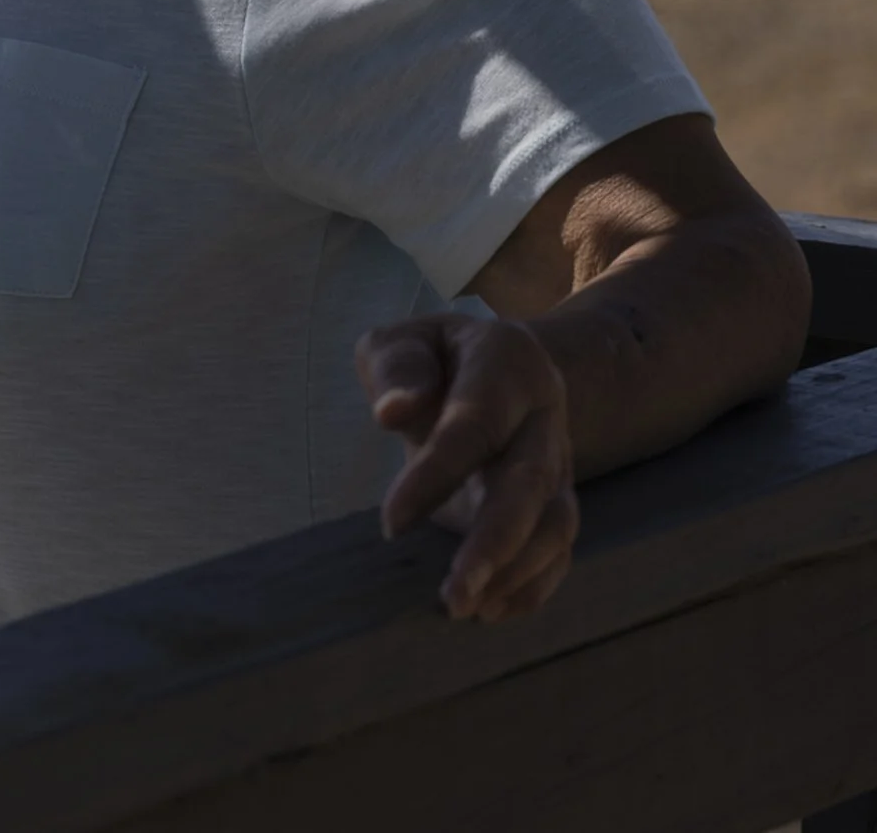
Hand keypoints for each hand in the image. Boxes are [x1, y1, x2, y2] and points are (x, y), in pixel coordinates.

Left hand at [355, 314, 577, 622]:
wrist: (485, 366)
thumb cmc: (430, 360)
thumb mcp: (402, 343)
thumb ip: (397, 369)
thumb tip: (392, 411)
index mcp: (508, 361)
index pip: (477, 424)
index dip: (437, 475)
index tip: (392, 524)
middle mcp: (544, 413)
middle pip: (530, 483)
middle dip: (494, 543)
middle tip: (451, 596)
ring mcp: (558, 459)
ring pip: (554, 523)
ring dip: (514, 573)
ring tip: (462, 607)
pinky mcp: (557, 500)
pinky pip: (559, 550)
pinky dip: (531, 586)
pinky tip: (490, 609)